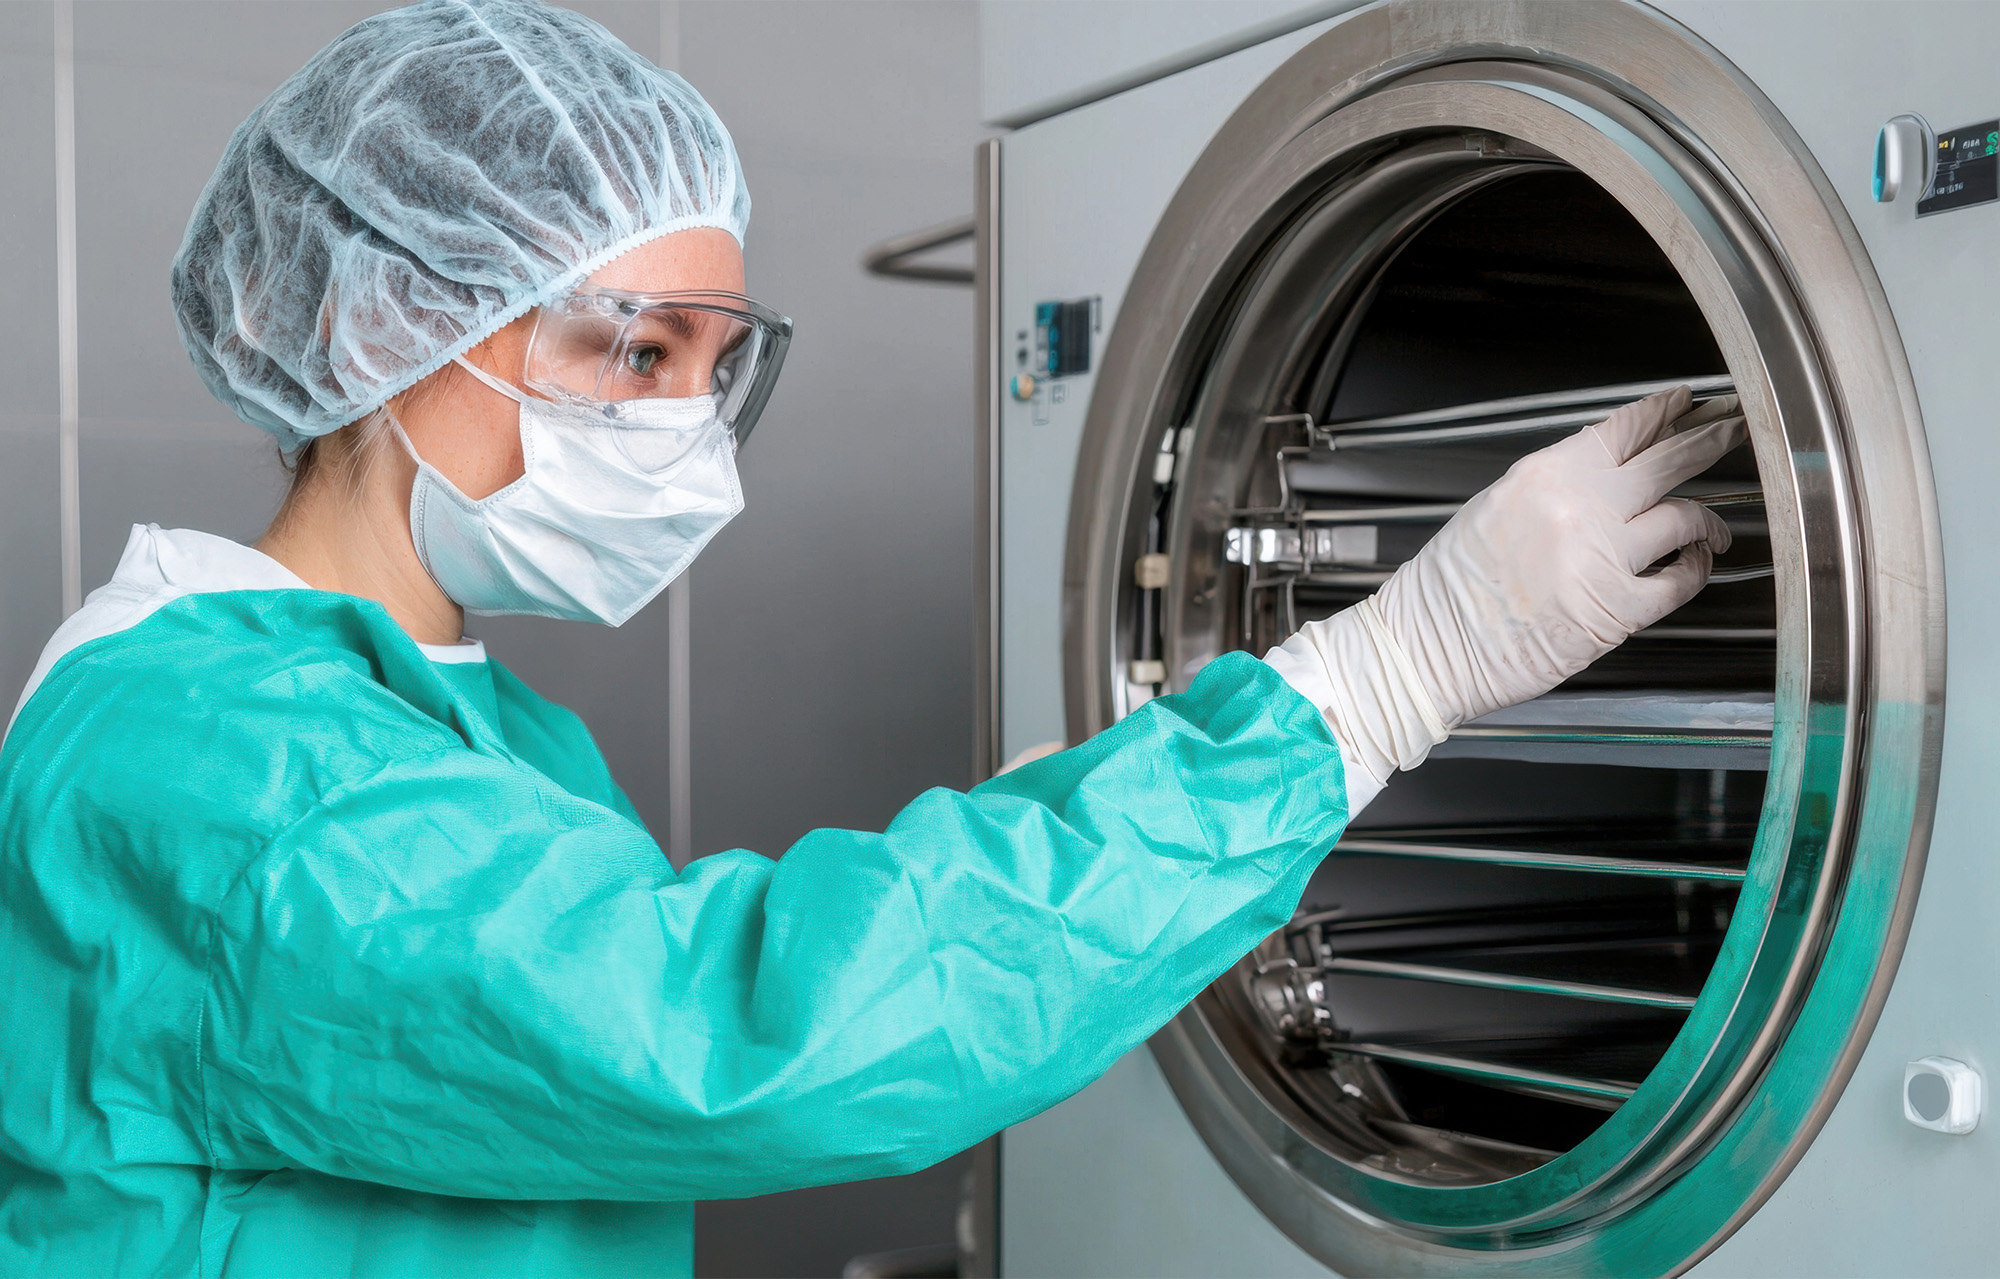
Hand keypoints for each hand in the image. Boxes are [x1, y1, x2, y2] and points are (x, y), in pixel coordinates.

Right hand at [1376, 385, 1745, 728]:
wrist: (1429, 647)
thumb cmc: (1452, 589)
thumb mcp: (1495, 508)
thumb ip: (1555, 487)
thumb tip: (1606, 476)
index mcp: (1545, 475)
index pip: (1624, 428)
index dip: (1666, 412)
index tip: (1688, 404)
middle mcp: (1579, 507)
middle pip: (1670, 460)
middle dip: (1712, 439)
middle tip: (1733, 431)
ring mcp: (1603, 557)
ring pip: (1685, 517)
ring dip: (1708, 520)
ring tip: (1714, 525)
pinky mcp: (1618, 610)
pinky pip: (1681, 579)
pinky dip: (1696, 569)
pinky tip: (1694, 566)